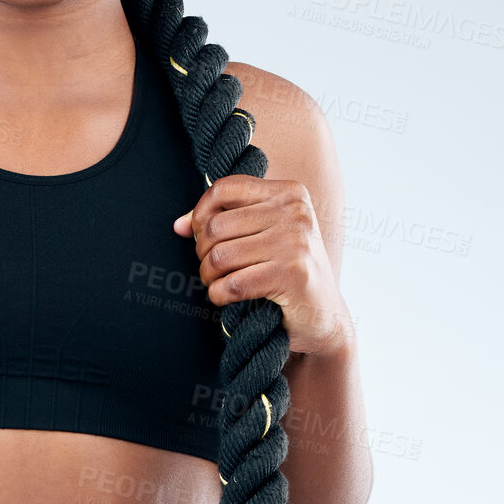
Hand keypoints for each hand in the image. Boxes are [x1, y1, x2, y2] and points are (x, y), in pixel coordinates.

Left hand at [173, 174, 349, 356]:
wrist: (324, 315)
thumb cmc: (287, 271)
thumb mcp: (264, 235)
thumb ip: (224, 221)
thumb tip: (179, 226)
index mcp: (290, 193)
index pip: (225, 188)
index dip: (200, 212)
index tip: (198, 234)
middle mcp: (295, 212)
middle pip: (217, 225)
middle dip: (202, 252)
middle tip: (211, 268)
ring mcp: (296, 243)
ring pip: (220, 256)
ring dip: (208, 276)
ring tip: (216, 283)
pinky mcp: (292, 276)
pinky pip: (232, 284)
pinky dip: (219, 294)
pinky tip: (225, 297)